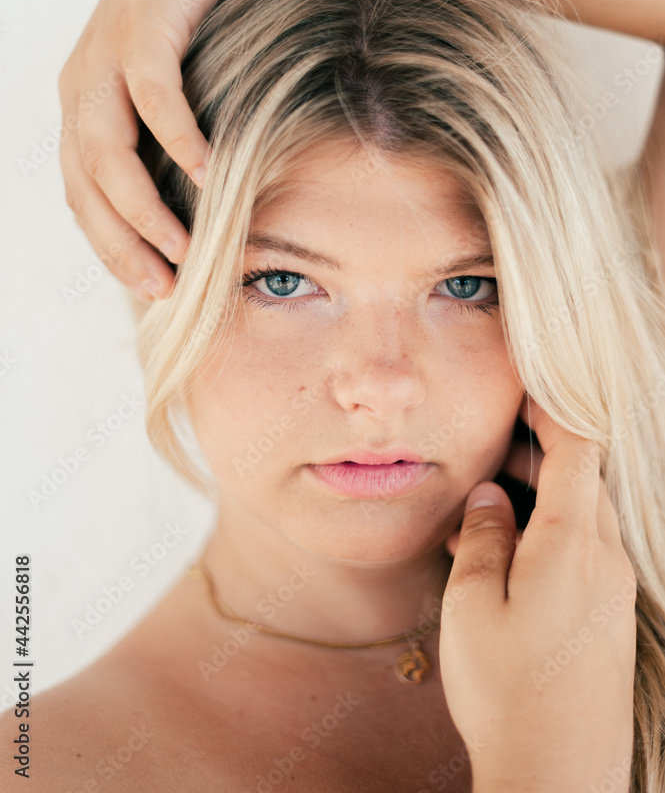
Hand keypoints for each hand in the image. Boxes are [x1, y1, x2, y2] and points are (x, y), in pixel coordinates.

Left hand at [58, 0, 240, 299]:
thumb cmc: (196, 25)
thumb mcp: (176, 95)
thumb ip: (170, 146)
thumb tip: (200, 211)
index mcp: (83, 111)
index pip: (82, 198)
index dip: (113, 250)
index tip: (157, 288)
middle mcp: (80, 89)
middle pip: (85, 188)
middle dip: (123, 245)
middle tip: (166, 287)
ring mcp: (104, 58)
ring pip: (107, 153)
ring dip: (144, 208)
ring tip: (186, 248)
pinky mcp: (140, 28)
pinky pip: (152, 97)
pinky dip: (178, 140)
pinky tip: (207, 174)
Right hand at [438, 400, 636, 792]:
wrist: (558, 776)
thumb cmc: (506, 690)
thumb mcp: (473, 604)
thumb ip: (483, 535)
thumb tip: (492, 494)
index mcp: (574, 544)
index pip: (579, 449)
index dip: (552, 412)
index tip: (521, 395)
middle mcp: (606, 559)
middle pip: (584, 478)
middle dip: (538, 455)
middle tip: (486, 455)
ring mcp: (614, 589)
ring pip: (584, 514)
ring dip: (541, 498)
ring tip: (483, 512)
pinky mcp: (610, 617)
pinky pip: (586, 552)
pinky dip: (549, 535)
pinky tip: (505, 559)